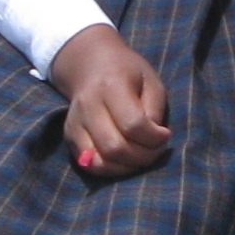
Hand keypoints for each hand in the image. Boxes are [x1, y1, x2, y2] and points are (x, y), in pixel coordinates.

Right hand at [49, 25, 170, 172]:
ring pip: (99, 161)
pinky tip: (124, 160)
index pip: (132, 125)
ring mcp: (75, 122)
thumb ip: (154, 110)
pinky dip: (110, 169)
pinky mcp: (70, 135)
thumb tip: (153, 140)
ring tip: (141, 155)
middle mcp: (88, 105)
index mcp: (111, 85)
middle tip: (155, 149)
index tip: (165, 134)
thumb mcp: (151, 81)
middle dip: (142, 157)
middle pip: (115, 147)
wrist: (91, 64)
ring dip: (126, 167)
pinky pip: (89, 164)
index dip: (154, 138)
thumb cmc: (128, 73)